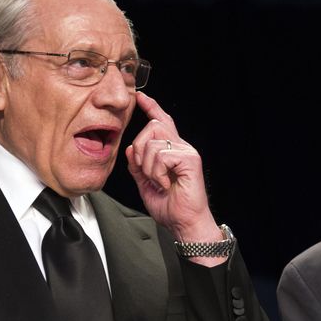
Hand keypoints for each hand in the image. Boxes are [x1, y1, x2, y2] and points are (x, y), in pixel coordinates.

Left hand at [125, 92, 220, 243]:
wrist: (184, 223)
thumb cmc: (170, 207)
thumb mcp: (145, 184)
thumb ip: (137, 165)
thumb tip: (130, 149)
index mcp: (172, 151)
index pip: (162, 121)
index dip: (151, 107)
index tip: (141, 97)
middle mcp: (181, 147)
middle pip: (153, 126)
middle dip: (140, 148)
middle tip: (145, 172)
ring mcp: (187, 152)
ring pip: (153, 142)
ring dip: (147, 166)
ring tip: (158, 181)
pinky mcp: (190, 159)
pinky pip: (161, 155)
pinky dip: (156, 173)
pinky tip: (165, 184)